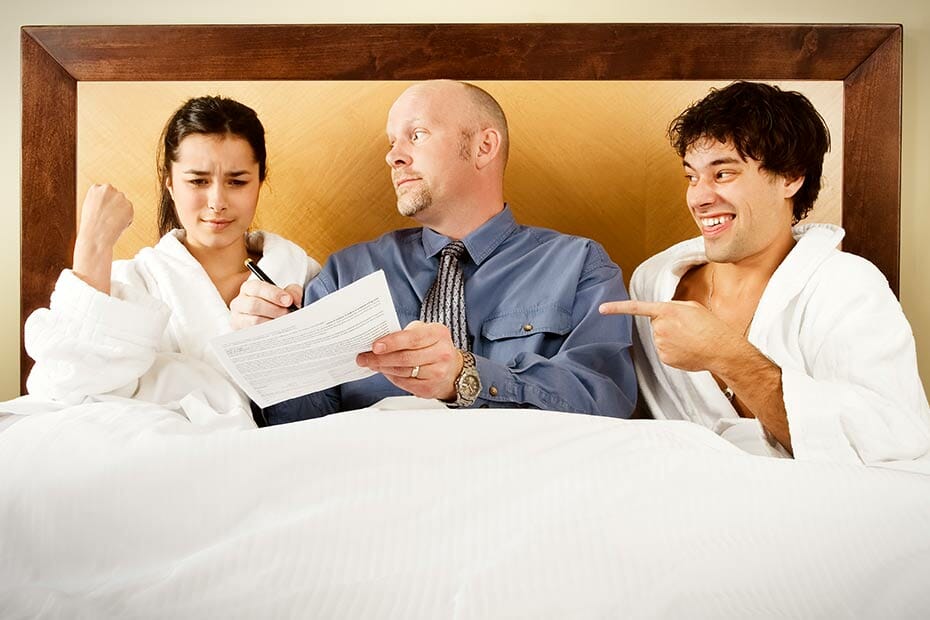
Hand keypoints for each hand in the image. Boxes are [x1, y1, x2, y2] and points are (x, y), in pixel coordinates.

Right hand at [75, 184, 133, 251]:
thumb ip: (99, 199)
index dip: (104, 203)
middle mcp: (108, 188)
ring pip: (123, 204)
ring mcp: (119, 196)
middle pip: (116, 196)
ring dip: (120, 212)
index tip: (102, 211)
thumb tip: (110, 199)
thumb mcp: (89, 207)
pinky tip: (117, 224)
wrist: (96, 236)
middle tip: (107, 218)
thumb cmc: (91, 225)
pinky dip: (126, 219)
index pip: (105, 191)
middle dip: (115, 205)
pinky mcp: (129, 205)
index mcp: (95, 188)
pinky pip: (130, 213)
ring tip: (110, 222)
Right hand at [229, 279, 302, 328]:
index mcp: (249, 288)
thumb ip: (292, 292)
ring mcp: (237, 318)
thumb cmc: (278, 304)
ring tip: (284, 323)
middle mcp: (240, 302)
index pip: (257, 288)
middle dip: (274, 310)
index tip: (288, 300)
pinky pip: (253, 334)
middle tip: (287, 314)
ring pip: (253, 321)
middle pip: (253, 305)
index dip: (273, 294)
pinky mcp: (240, 332)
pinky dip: (267, 333)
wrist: (272, 320)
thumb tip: (293, 298)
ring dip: (271, 322)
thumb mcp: (287, 294)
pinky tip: (278, 332)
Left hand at [356, 320, 463, 400]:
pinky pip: (404, 383)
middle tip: (364, 357)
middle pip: (405, 358)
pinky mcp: (430, 388)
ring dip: (383, 368)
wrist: (452, 369)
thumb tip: (378, 341)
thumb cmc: (434, 346)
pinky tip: (385, 371)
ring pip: (402, 372)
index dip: (392, 342)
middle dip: (380, 358)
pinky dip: (391, 377)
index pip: (412, 338)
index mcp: (438, 333)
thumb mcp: (424, 332)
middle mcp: (441, 353)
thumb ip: (405, 334)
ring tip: (371, 363)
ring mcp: (438, 372)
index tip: (375, 346)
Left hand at [599, 299, 742, 372]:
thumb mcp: (692, 307)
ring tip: (690, 339)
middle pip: (655, 324)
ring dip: (671, 338)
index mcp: (666, 311)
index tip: (602, 309)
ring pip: (660, 338)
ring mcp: (660, 344)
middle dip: (668, 325)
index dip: (617, 308)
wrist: (721, 349)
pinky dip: (674, 350)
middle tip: (687, 328)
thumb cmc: (710, 326)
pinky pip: (665, 351)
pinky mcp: (664, 358)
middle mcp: (659, 327)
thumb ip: (673, 307)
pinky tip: (688, 349)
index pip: (636, 308)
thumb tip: (663, 315)